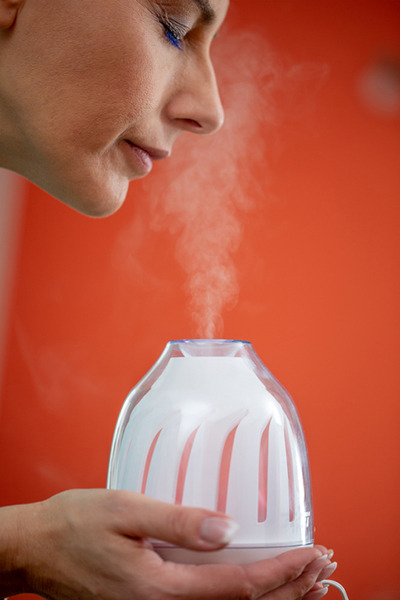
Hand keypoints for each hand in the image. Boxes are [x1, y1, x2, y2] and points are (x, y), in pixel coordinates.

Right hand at [1, 489, 332, 598]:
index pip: (237, 586)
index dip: (280, 572)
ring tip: (304, 578)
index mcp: (158, 588)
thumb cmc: (73, 525)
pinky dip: (242, 593)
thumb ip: (177, 523)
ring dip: (271, 594)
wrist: (36, 548)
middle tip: (321, 567)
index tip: (310, 554)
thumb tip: (227, 528)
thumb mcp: (124, 510)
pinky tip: (254, 580)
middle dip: (288, 589)